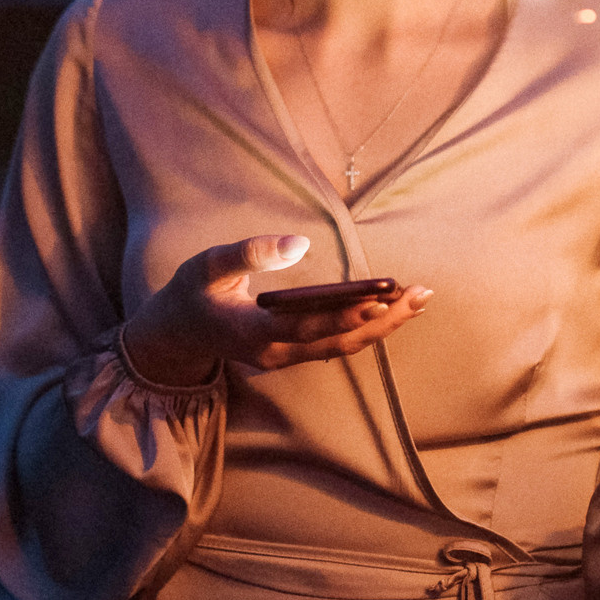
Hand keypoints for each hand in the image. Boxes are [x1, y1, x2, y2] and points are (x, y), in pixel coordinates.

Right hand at [120, 233, 429, 386]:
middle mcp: (276, 353)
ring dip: (385, 324)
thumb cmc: (192, 292)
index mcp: (253, 332)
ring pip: (345, 345)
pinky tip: (394, 309)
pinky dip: (369, 326)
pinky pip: (338, 343)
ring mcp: (287, 357)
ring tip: (420, 298)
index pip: (307, 326)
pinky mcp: (295, 353)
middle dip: (384, 318)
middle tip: (421, 293)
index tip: (379, 298)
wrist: (177, 333)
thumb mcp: (207, 265)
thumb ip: (249, 253)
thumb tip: (300, 243)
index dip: (344, 314)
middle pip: (339, 341)